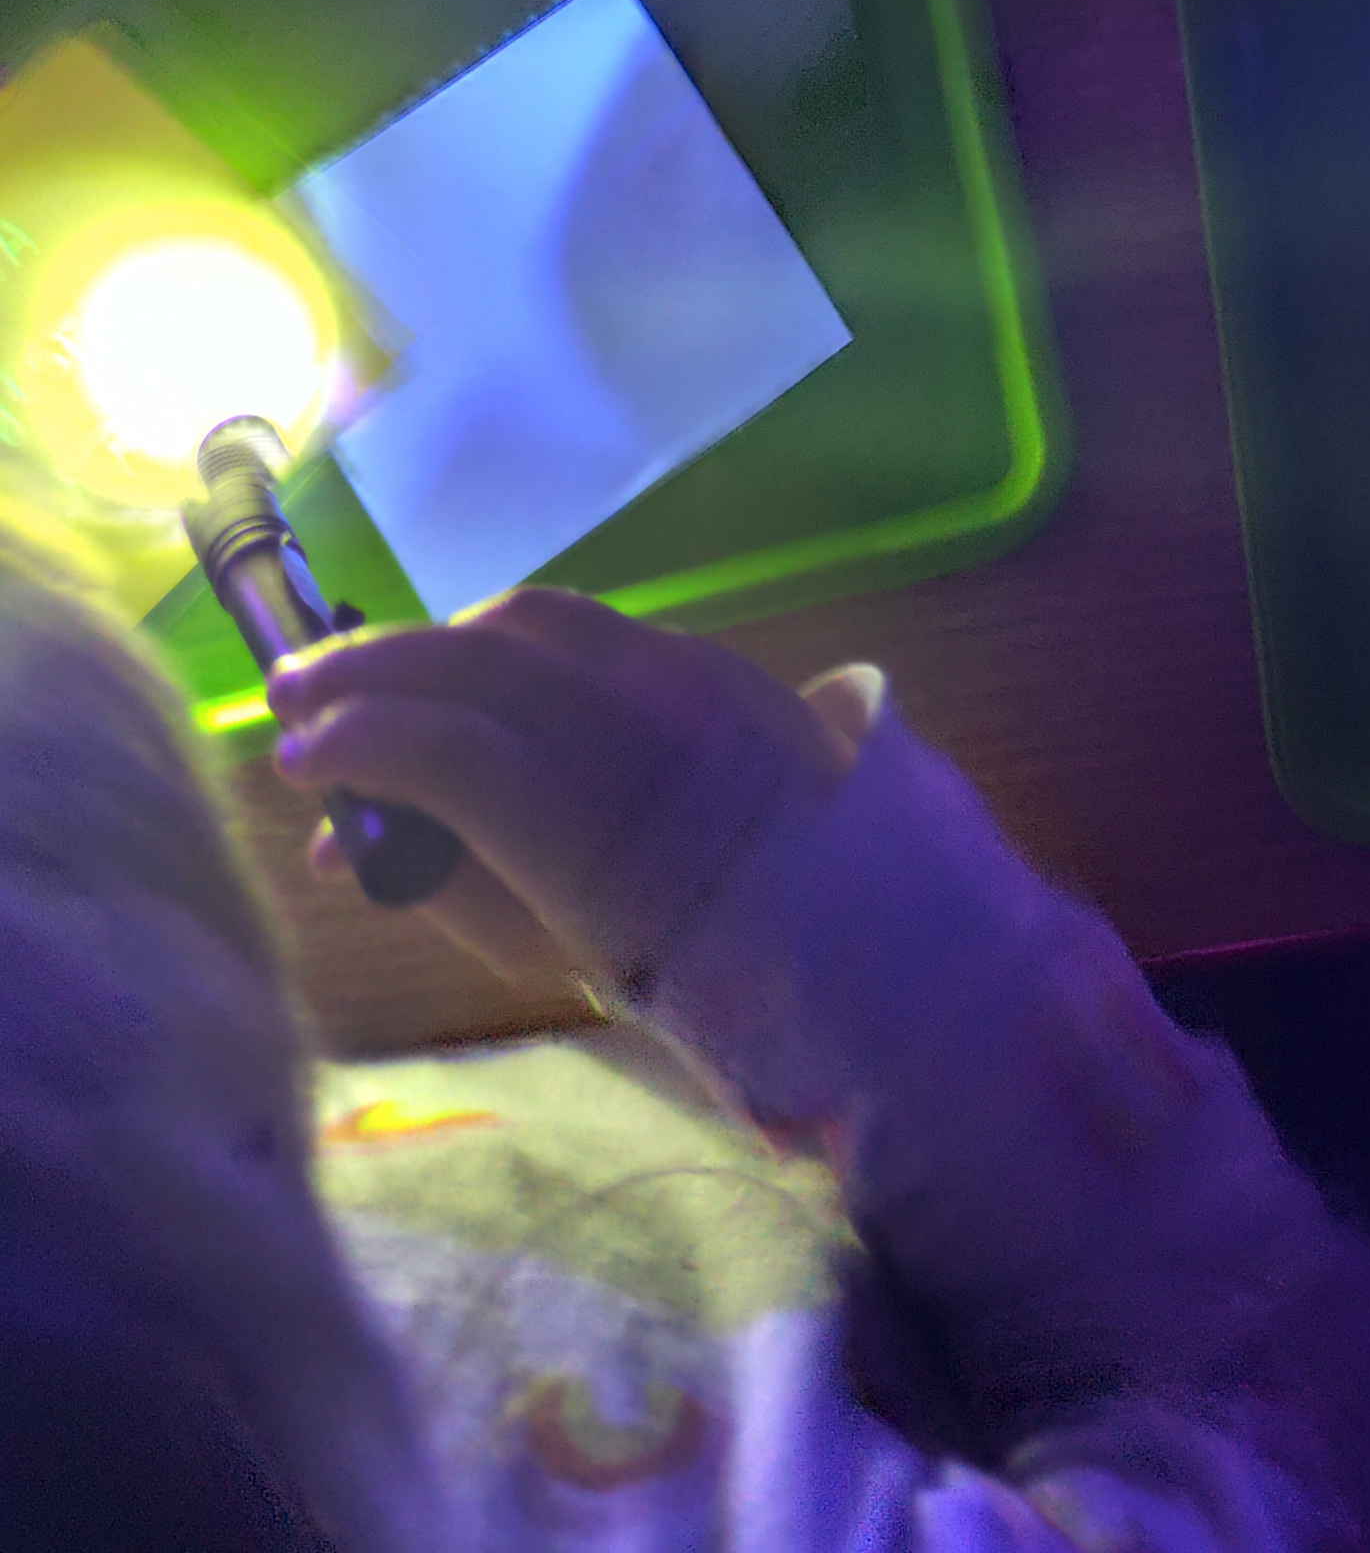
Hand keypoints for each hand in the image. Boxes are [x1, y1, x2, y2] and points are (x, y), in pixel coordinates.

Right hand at [270, 588, 857, 991]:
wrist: (860, 929)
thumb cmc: (689, 968)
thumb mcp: (554, 954)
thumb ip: (445, 885)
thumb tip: (341, 844)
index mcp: (592, 828)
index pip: (443, 747)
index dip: (356, 742)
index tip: (295, 760)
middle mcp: (636, 729)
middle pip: (476, 658)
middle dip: (369, 665)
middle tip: (291, 688)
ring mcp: (683, 677)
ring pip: (532, 619)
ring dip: (439, 639)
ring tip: (375, 673)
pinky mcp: (713, 654)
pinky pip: (593, 623)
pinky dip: (515, 638)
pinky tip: (476, 665)